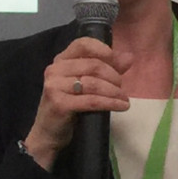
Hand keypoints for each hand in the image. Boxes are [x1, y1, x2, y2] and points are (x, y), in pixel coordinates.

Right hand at [23, 37, 132, 168]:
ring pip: (94, 83)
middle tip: (121, 87)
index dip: (103, 50)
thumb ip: (106, 68)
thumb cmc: (68, 107)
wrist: (48, 134)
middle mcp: (55, 70)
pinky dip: (111, 103)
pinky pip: (92, 100)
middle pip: (93, 65)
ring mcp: (55, 86)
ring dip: (114, 91)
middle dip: (114, 76)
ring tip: (123, 99)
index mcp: (61, 60)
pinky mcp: (59, 104)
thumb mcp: (86, 84)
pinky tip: (122, 106)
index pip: (82, 44)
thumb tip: (129, 57)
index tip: (117, 61)